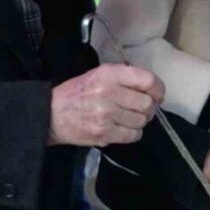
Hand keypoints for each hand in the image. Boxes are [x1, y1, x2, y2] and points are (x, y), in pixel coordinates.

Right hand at [49, 64, 164, 146]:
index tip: (157, 95)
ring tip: (128, 119)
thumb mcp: (99, 75)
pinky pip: (132, 135)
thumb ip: (124, 78)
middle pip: (147, 103)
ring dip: (139, 122)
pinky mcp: (104, 133)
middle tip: (141, 110)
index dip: (158, 89)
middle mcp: (109, 92)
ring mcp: (106, 114)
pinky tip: (123, 129)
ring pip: (141, 121)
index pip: (147, 80)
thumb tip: (152, 88)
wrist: (51, 114)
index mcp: (110, 74)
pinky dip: (132, 134)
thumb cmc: (77, 92)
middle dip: (149, 109)